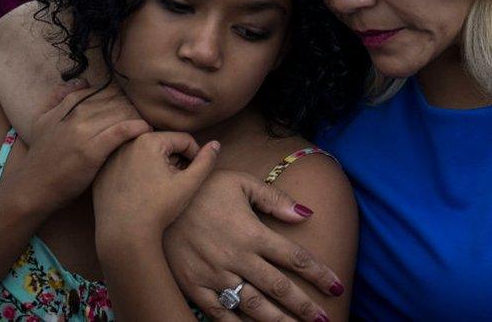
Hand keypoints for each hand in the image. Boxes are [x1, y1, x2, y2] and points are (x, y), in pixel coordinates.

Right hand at [3, 81, 151, 213]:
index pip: (104, 90)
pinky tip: (146, 129)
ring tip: (150, 124)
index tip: (132, 106)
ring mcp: (83, 132)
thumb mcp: (42, 121)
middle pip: (117, 101)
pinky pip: (121, 131)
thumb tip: (81, 82)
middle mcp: (76, 114)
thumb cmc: (43, 157)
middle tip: (147, 115)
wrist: (33, 188)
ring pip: (121, 113)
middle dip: (133, 107)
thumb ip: (58, 98)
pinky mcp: (91, 150)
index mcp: (68, 105)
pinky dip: (136, 127)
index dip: (121, 97)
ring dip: (138, 117)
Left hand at [93, 132, 219, 244]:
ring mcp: (113, 157)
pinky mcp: (103, 171)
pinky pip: (128, 166)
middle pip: (164, 145)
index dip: (195, 156)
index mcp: (150, 140)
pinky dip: (138, 173)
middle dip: (175, 160)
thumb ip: (206, 161)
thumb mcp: (189, 184)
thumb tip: (216, 144)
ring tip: (160, 188)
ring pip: (146, 155)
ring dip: (157, 166)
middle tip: (176, 183)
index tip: (193, 176)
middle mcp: (128, 143)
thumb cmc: (158, 209)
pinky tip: (142, 193)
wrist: (124, 234)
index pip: (184, 140)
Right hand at [164, 171, 343, 320]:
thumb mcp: (240, 184)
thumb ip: (274, 199)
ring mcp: (215, 276)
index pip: (295, 258)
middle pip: (280, 288)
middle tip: (325, 319)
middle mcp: (237, 258)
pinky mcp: (194, 287)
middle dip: (305, 306)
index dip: (319, 273)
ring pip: (254, 306)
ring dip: (279, 321)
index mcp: (252, 233)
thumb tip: (306, 214)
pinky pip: (220, 314)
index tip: (337, 286)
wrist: (153, 203)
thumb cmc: (202, 188)